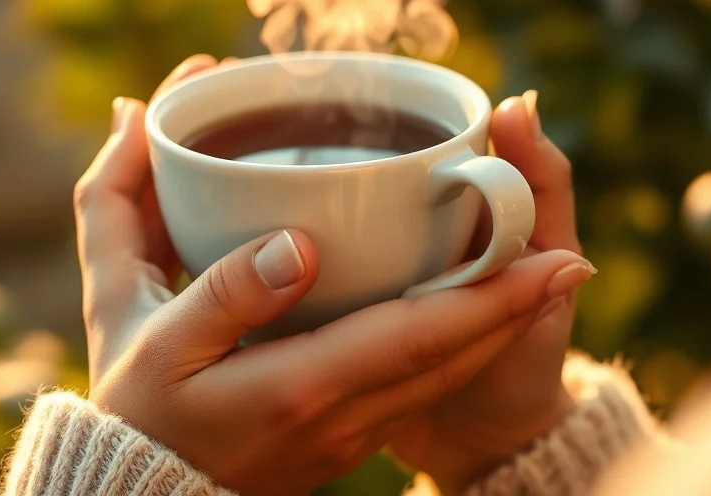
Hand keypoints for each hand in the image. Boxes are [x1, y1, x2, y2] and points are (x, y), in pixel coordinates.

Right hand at [74, 58, 593, 494]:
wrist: (138, 491)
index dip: (493, 298)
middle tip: (572, 257)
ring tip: (540, 276)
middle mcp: (339, 415)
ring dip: (494, 328)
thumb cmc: (138, 410)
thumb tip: (299, 240)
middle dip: (515, 308)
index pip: (420, 337)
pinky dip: (456, 348)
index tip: (558, 256)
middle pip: (449, 357)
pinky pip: (417, 388)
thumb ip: (223, 287)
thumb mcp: (151, 336)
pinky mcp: (340, 434)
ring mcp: (345, 432)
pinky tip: (468, 315)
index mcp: (300, 386)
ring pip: (440, 376)